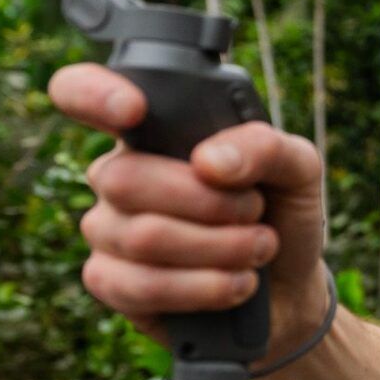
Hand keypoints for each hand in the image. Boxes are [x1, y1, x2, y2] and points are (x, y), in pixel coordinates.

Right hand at [50, 62, 328, 349]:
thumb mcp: (297, 168)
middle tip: (255, 211)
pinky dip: (204, 288)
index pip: (82, 92)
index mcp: (153, 130)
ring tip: (259, 248)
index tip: (135, 110)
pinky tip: (237, 284)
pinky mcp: (111, 283)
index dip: (93, 94)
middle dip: (211, 203)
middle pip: (126, 179)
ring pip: (142, 237)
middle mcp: (117, 174)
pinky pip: (138, 286)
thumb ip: (266, 147)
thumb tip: (208, 162)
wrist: (291, 286)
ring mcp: (107, 230)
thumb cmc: (282, 213)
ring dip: (221, 248)